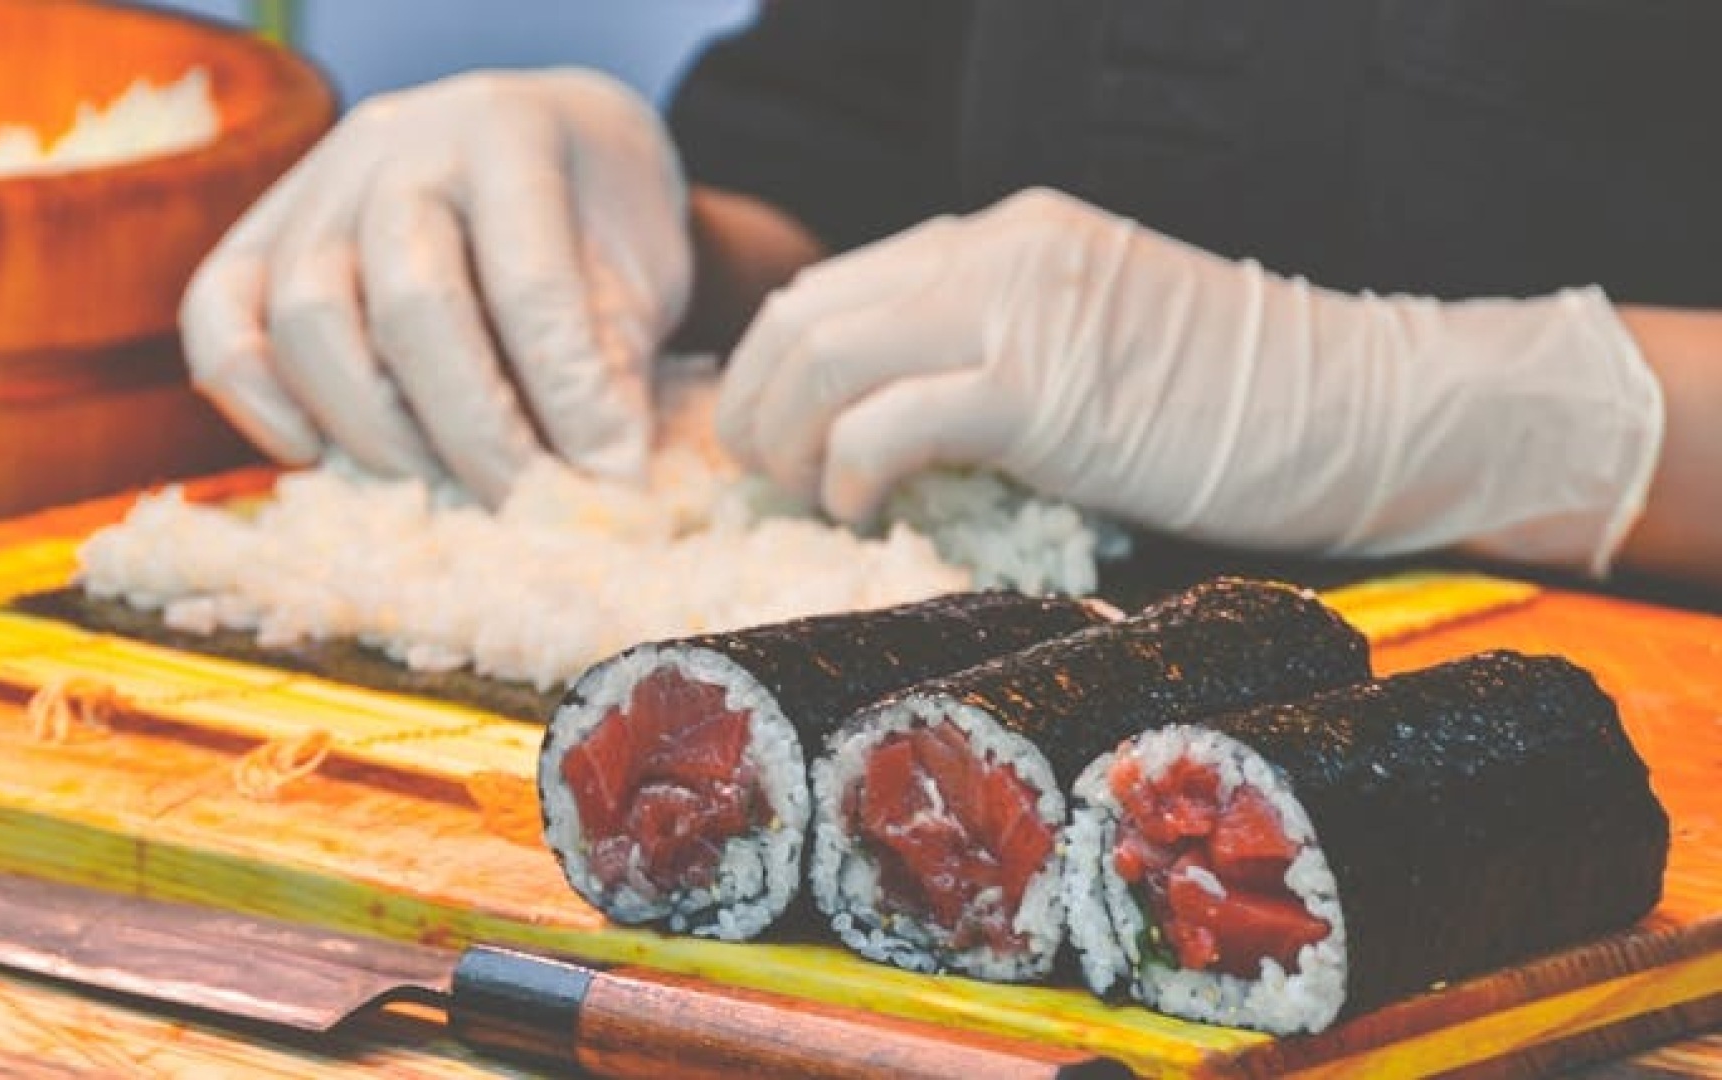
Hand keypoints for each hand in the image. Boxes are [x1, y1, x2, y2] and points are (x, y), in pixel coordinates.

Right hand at [180, 69, 691, 501]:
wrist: (545, 149)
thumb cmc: (597, 226)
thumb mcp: (640, 275)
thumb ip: (611, 364)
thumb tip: (598, 486)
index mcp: (510, 132)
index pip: (529, 281)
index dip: (572, 397)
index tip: (612, 480)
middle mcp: (400, 142)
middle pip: (411, 303)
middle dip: (475, 431)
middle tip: (525, 505)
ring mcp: (316, 184)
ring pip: (308, 319)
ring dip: (376, 432)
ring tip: (445, 490)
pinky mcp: (256, 232)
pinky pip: (218, 314)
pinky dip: (257, 399)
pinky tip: (321, 456)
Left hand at [717, 188, 1662, 573]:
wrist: (1360, 408)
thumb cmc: (1236, 403)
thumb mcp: (1092, 340)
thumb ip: (995, 347)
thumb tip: (889, 416)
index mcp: (1005, 236)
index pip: (838, 284)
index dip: (776, 365)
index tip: (768, 434)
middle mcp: (997, 253)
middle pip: (808, 315)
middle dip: (756, 403)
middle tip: (763, 478)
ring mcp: (1019, 311)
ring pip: (825, 358)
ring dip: (788, 440)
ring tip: (807, 499)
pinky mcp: (1044, 388)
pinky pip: (889, 425)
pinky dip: (849, 475)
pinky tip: (863, 513)